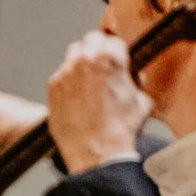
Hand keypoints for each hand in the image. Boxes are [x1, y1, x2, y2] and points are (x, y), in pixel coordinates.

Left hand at [46, 31, 151, 172]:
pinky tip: (78, 97)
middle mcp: (85, 60)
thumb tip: (132, 77)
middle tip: (102, 66)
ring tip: (90, 81)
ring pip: (73, 54)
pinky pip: (62, 74)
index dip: (118, 52)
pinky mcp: (53, 87)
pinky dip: (69, 81)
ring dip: (82, 61)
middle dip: (98, 49)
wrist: (97, 155)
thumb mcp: (142, 102)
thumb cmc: (121, 131)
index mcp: (110, 59)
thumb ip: (136, 81)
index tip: (117, 60)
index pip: (113, 40)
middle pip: (91, 40)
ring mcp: (66, 73)